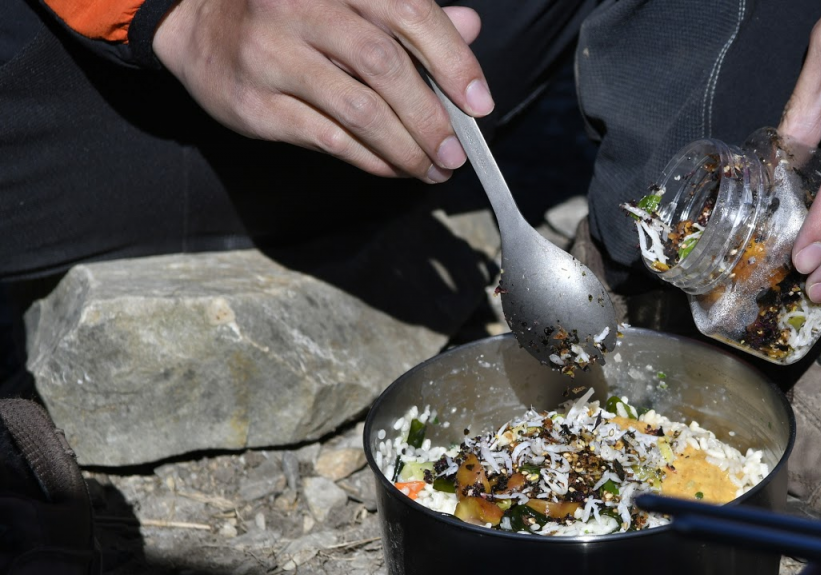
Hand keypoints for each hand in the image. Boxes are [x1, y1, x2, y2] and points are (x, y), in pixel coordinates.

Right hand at [153, 0, 491, 181]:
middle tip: (456, 153)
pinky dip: (371, 160)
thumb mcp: (348, 2)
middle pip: (385, 67)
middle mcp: (302, 9)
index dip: (453, 60)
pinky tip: (393, 167)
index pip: (408, 13)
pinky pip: (329, 139)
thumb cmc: (289, 13)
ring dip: (406, 148)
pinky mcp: (257, 103)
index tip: (479, 102)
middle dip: (431, 118)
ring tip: (432, 168)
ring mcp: (273, 55)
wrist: (197, 24)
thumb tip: (469, 27)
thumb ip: (407, 16)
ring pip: (359, 111)